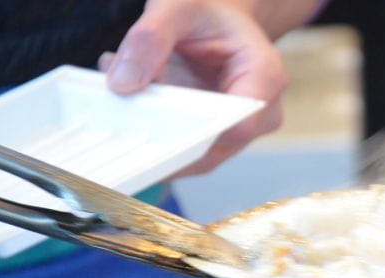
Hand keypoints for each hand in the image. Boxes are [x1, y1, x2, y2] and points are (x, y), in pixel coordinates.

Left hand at [100, 0, 320, 175]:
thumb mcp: (177, 6)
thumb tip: (123, 83)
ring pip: (194, 155)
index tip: (148, 120)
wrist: (217, 18)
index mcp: (264, 77)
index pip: (236, 125)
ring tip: (123, 98)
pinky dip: (155, 133)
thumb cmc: (207, 10)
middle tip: (120, 111)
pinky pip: (184, 149)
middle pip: (213, 148)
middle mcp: (259, 112)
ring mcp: (238, 130)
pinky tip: (133, 104)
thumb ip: (150, 38)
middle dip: (163, 134)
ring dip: (154, 135)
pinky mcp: (216, 138)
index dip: (194, 131)